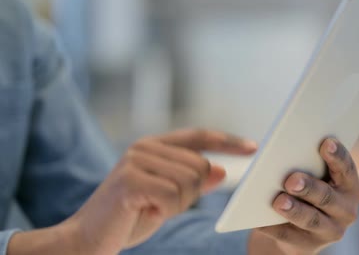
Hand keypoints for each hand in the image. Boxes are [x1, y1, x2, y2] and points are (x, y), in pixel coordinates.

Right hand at [62, 129, 255, 254]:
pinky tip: (146, 211)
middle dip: (193, 193)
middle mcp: (145, 147)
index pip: (200, 136)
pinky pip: (172, 195)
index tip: (253, 147)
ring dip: (178, 204)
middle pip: (200, 165)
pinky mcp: (129, 179)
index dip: (228, 141)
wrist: (88, 239)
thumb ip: (193, 182)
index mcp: (154, 145)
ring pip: (189, 181)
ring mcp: (136, 160)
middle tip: (166, 205)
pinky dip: (166, 210)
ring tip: (153, 207)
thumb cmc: (129, 217)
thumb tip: (221, 171)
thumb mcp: (168, 198)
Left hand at [250, 138, 358, 254]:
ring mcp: (330, 230)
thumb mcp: (315, 176)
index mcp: (350, 186)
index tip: (326, 143)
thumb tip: (286, 151)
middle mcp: (346, 210)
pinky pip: (289, 236)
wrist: (299, 227)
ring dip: (294, 210)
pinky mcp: (309, 246)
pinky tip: (260, 220)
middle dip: (309, 187)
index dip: (338, 155)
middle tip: (291, 179)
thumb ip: (309, 164)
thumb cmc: (307, 189)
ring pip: (311, 219)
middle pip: (326, 196)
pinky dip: (273, 228)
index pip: (347, 169)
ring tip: (279, 201)